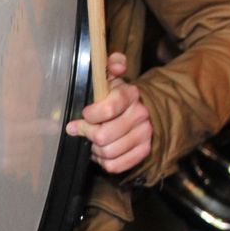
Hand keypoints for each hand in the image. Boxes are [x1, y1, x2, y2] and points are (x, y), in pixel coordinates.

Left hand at [66, 52, 151, 173]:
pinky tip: (103, 151)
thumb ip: (111, 64)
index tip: (85, 114)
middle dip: (88, 133)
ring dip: (95, 149)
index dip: (90, 115)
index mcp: (130, 94)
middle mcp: (141, 114)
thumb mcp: (111, 77)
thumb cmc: (118, 96)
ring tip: (94, 140)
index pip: (109, 108)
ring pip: (107, 152)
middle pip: (103, 135)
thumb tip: (116, 65)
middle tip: (85, 129)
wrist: (143, 111)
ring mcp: (144, 134)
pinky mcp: (144, 152)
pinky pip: (115, 165)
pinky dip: (104, 161)